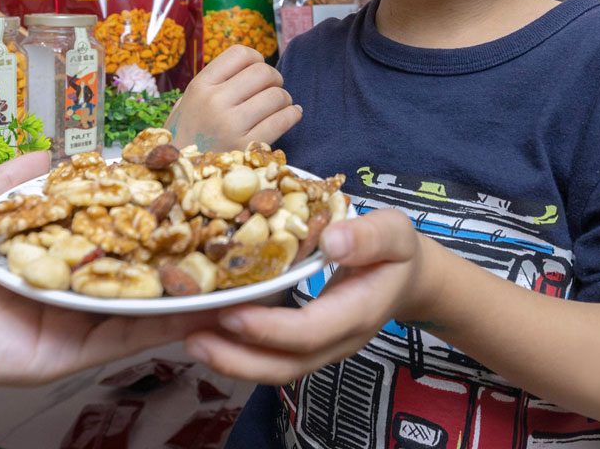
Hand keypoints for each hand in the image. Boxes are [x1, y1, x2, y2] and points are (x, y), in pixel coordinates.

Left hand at [0, 150, 218, 387]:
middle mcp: (65, 290)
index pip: (114, 233)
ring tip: (242, 268)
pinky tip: (203, 302)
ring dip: (190, 290)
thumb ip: (19, 178)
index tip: (195, 195)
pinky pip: (120, 336)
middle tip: (239, 235)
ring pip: (141, 306)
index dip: (155, 217)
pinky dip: (164, 322)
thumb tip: (53, 150)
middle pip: (138, 271)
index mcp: (49, 255)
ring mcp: (67, 324)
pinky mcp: (61, 353)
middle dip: (187, 255)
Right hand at [164, 44, 301, 151]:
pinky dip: (293, 114)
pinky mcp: (247, 147)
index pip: (240, 54)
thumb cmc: (188, 135)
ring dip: (284, 99)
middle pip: (263, 72)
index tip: (257, 70)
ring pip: (276, 95)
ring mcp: (231, 125)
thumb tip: (252, 64)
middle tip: (272, 89)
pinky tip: (292, 114)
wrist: (181, 173)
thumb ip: (213, 83)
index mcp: (199, 86)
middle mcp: (214, 102)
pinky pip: (282, 120)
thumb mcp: (187, 102)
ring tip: (279, 105)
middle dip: (274, 79)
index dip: (256, 59)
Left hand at [182, 208, 425, 383]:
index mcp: (358, 312)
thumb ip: (369, 236)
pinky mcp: (307, 344)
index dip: (269, 329)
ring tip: (190, 340)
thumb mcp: (395, 232)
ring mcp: (322, 347)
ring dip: (232, 361)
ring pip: (276, 368)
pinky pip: (272, 356)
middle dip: (238, 359)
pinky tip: (208, 331)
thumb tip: (331, 240)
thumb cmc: (398, 251)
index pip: (310, 332)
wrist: (409, 279)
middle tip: (193, 340)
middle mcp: (337, 340)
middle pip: (286, 365)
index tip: (230, 313)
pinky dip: (239, 351)